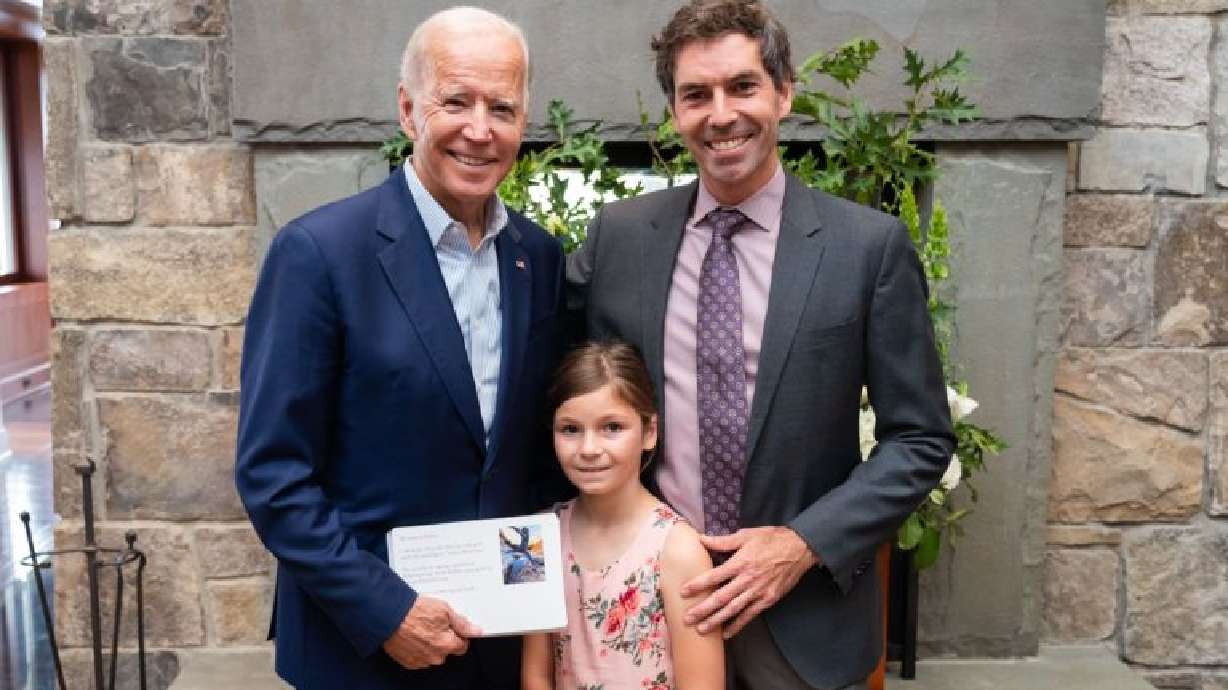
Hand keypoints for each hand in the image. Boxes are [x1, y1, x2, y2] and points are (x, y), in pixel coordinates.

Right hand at [382, 596, 481, 669]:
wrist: (388, 615)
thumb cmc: (414, 611)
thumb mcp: (444, 610)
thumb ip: (462, 624)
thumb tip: (476, 631)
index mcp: (447, 645)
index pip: (463, 645)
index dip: (459, 634)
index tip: (452, 626)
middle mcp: (435, 657)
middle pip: (447, 650)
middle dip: (444, 639)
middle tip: (434, 623)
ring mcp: (420, 661)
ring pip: (433, 654)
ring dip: (430, 644)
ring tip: (421, 627)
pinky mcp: (407, 662)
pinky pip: (419, 656)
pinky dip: (418, 648)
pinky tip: (413, 635)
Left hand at [681, 526, 818, 638]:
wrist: (799, 548)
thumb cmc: (771, 539)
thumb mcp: (746, 535)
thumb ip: (723, 541)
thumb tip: (701, 539)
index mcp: (741, 562)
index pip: (714, 576)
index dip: (698, 584)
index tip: (683, 591)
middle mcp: (748, 579)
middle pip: (721, 597)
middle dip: (703, 609)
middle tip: (687, 619)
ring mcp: (758, 591)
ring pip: (734, 609)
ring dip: (717, 620)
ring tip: (702, 629)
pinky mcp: (768, 599)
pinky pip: (750, 614)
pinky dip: (738, 625)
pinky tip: (727, 633)